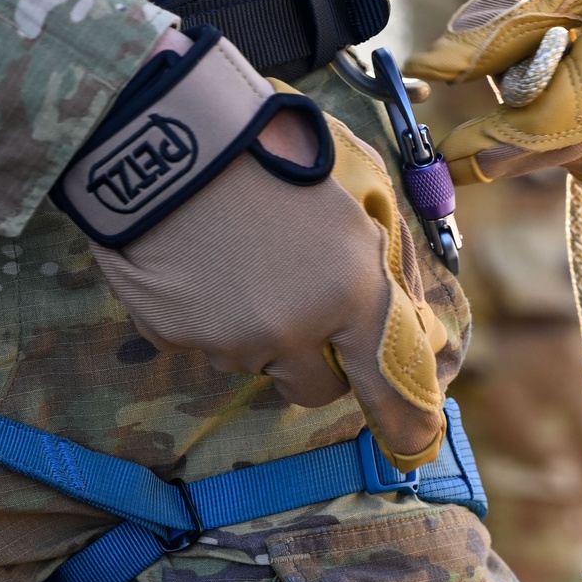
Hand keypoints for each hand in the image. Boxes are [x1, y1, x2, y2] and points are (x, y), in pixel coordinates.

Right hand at [63, 33, 447, 469]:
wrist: (166, 138)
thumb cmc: (267, 153)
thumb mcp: (350, 195)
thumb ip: (376, 261)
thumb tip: (397, 315)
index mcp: (352, 292)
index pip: (389, 382)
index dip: (406, 418)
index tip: (416, 443)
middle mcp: (297, 329)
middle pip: (314, 388)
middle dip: (313, 361)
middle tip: (297, 309)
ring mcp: (233, 341)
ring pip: (255, 362)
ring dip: (255, 331)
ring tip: (235, 260)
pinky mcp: (179, 339)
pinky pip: (205, 344)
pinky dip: (207, 317)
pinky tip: (198, 263)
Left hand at [408, 0, 581, 194]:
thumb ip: (492, 27)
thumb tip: (426, 68)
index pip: (564, 124)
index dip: (501, 145)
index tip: (446, 157)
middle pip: (566, 151)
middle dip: (517, 134)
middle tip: (490, 109)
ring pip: (577, 166)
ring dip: (550, 133)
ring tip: (574, 72)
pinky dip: (579, 144)